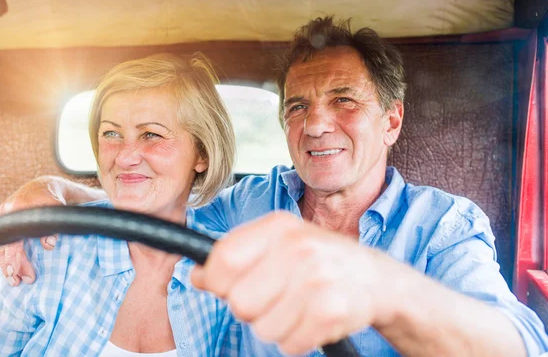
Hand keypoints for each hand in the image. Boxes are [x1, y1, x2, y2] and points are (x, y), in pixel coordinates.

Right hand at [0, 177, 64, 284]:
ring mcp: (1, 218)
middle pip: (4, 246)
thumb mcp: (56, 208)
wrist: (43, 187)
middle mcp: (5, 214)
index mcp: (17, 209)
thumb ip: (52, 226)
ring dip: (3, 266)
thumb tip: (49, 244)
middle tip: (19, 281)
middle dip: (10, 266)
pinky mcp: (1, 223)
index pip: (12, 240)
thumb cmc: (51, 198)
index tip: (16, 273)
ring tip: (12, 281)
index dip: (13, 258)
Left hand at [191, 211, 391, 354]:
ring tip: (296, 306)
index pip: (223, 260)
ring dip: (275, 325)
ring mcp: (316, 280)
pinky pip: (288, 345)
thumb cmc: (320, 258)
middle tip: (273, 296)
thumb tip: (197, 275)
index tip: (225, 286)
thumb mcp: (279, 242)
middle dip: (251, 308)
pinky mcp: (330, 312)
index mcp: (279, 227)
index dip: (216, 281)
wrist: (375, 278)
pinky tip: (310, 318)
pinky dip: (295, 339)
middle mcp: (298, 249)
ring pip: (261, 328)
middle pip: (239, 302)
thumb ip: (237, 255)